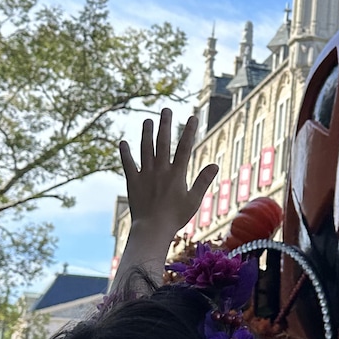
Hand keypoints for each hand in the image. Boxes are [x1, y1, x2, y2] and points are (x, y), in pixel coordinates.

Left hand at [118, 109, 217, 236]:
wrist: (152, 228)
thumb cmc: (176, 217)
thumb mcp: (194, 200)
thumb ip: (203, 181)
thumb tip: (215, 165)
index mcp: (177, 174)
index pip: (185, 147)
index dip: (190, 131)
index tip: (193, 117)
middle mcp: (161, 170)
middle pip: (163, 143)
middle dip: (165, 125)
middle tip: (166, 110)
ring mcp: (145, 174)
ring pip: (145, 149)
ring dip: (146, 134)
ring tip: (147, 120)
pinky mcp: (133, 181)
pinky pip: (128, 164)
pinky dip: (125, 153)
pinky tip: (123, 143)